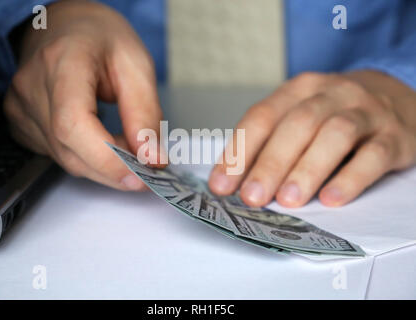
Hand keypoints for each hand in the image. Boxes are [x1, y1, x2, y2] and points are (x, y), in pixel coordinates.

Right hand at [4, 0, 162, 189]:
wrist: (65, 28)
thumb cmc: (99, 38)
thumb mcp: (136, 64)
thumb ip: (145, 113)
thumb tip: (151, 158)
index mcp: (62, 62)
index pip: (73, 124)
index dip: (107, 160)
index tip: (140, 175)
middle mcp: (32, 87)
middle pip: (70, 150)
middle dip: (114, 169)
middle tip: (147, 166)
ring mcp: (21, 107)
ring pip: (66, 159)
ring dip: (104, 164)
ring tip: (128, 147)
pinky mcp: (21, 123)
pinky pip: (58, 156)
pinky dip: (88, 158)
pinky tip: (103, 142)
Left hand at [209, 71, 415, 206]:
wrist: (397, 97)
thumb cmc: (336, 113)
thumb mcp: (302, 115)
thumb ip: (272, 141)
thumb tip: (235, 180)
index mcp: (299, 90)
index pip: (262, 117)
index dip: (239, 151)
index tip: (221, 185)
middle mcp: (331, 94)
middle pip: (297, 125)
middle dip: (271, 163)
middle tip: (252, 197)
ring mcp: (366, 112)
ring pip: (334, 135)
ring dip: (307, 169)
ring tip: (288, 200)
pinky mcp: (394, 136)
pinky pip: (373, 156)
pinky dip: (351, 178)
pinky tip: (331, 199)